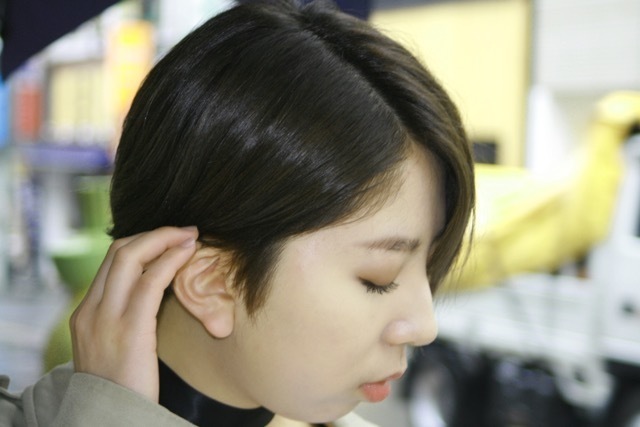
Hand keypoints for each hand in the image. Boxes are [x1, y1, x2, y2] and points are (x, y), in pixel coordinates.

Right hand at [70, 226, 197, 401]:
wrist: (109, 421)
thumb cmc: (121, 388)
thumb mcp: (113, 348)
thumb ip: (124, 319)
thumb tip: (152, 295)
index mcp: (86, 313)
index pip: (111, 262)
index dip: (143, 243)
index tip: (168, 240)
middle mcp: (91, 310)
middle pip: (119, 251)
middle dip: (154, 234)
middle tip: (184, 231)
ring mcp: (106, 318)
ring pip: (131, 257)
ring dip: (165, 239)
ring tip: (190, 236)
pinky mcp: (129, 329)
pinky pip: (151, 281)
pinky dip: (170, 260)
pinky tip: (188, 254)